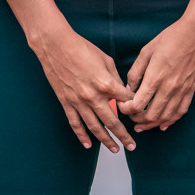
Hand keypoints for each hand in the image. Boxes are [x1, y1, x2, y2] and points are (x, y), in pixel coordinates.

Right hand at [31, 22, 135, 151]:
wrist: (56, 46)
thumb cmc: (82, 48)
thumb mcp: (106, 60)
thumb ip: (115, 78)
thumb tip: (122, 91)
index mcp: (106, 84)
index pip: (126, 102)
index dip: (134, 108)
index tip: (138, 114)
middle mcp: (94, 96)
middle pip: (113, 122)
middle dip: (124, 136)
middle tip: (132, 146)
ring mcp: (79, 101)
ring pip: (95, 127)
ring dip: (106, 140)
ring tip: (115, 149)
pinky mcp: (66, 102)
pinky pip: (75, 123)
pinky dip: (82, 136)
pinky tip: (88, 145)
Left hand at [122, 11, 194, 131]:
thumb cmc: (170, 38)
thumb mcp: (146, 51)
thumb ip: (136, 71)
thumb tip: (129, 87)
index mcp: (155, 78)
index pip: (137, 104)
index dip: (126, 109)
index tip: (122, 106)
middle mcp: (168, 88)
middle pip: (150, 115)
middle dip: (137, 119)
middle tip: (130, 116)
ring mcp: (181, 91)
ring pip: (165, 117)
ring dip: (152, 124)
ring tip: (142, 125)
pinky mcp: (191, 91)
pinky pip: (180, 112)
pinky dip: (170, 121)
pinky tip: (162, 124)